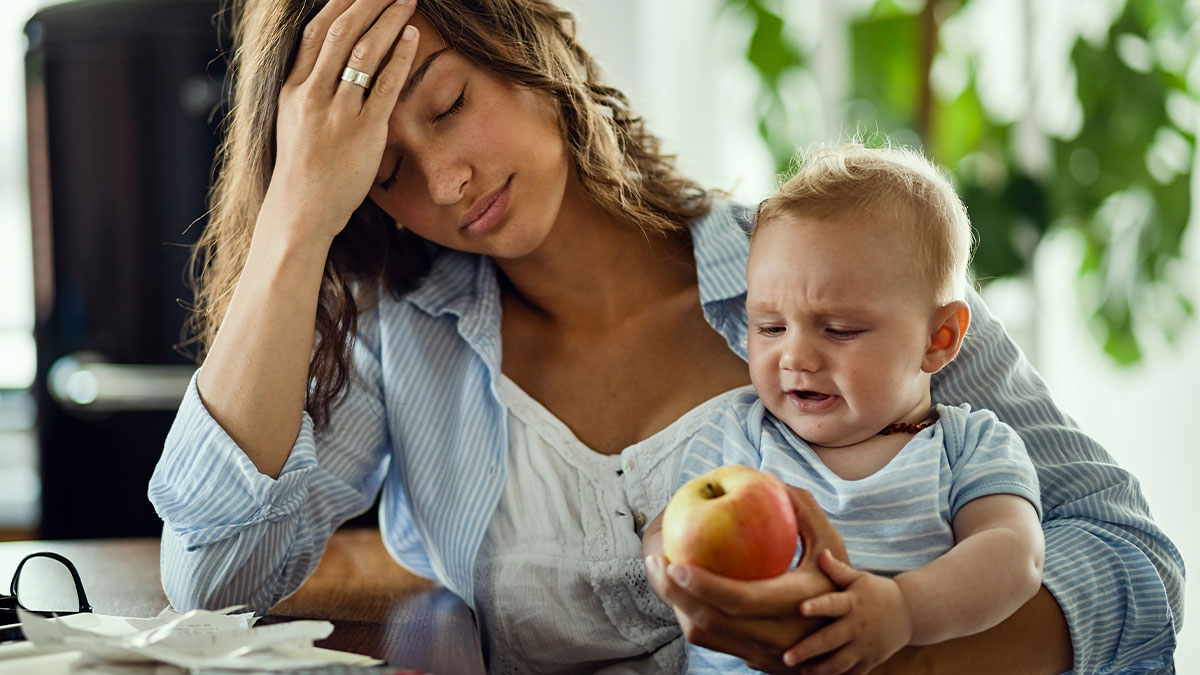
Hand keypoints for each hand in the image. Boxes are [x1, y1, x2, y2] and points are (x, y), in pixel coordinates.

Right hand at [265, 0, 420, 239]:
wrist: (302, 210)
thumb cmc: (303, 169)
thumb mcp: (292, 120)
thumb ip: (308, 89)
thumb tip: (326, 62)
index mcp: (292, 88)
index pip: (316, 32)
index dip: (339, 3)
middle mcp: (312, 94)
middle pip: (342, 33)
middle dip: (369, 2)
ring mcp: (338, 112)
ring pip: (364, 52)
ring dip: (389, 21)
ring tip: (407, 0)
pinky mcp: (363, 131)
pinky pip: (384, 85)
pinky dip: (399, 57)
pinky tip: (412, 38)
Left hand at [644, 486, 849, 672]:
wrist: (854, 636)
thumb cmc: (839, 579)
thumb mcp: (831, 546)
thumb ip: (804, 511)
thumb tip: (770, 478)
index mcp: (798, 606)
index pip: (741, 600)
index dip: (705, 584)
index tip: (676, 560)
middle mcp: (779, 638)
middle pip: (712, 623)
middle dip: (675, 595)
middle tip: (654, 562)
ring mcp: (764, 654)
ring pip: (705, 636)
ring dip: (676, 606)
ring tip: (658, 571)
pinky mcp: (752, 660)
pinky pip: (709, 640)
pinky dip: (687, 614)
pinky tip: (675, 587)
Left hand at [783, 550, 911, 674]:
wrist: (909, 613)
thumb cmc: (877, 592)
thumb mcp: (860, 578)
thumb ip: (838, 570)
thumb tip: (821, 552)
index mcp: (853, 603)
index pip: (833, 604)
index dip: (818, 606)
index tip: (801, 608)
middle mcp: (857, 626)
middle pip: (831, 639)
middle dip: (808, 649)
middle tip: (786, 656)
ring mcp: (864, 646)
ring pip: (840, 662)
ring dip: (819, 669)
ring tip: (801, 671)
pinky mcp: (870, 660)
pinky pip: (852, 674)